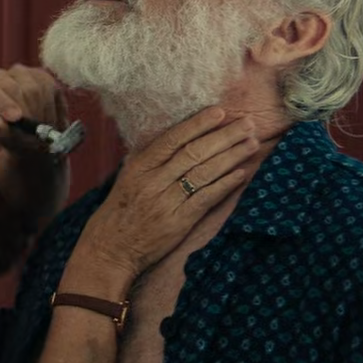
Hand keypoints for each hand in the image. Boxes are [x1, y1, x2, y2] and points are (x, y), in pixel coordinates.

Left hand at [0, 64, 67, 157]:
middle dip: (25, 110)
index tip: (15, 118)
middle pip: (11, 87)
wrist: (34, 138)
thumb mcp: (7, 139)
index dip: (1, 102)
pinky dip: (51, 107)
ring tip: (41, 126)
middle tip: (34, 128)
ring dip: (40, 111)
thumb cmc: (14, 138)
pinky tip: (48, 118)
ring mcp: (18, 73)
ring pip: (33, 88)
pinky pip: (49, 88)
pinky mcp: (39, 74)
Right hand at [69, 107, 259, 283]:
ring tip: (252, 143)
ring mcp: (166, 202)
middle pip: (194, 153)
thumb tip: (172, 138)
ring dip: (231, 157)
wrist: (110, 250)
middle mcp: (153, 182)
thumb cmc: (118, 213)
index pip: (172, 139)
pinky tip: (241, 173)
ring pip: (204, 173)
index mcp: (139, 167)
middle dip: (224, 136)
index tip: (220, 112)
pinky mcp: (178, 223)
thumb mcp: (126, 179)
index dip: (198, 124)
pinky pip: (206, 198)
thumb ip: (147, 159)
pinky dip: (225, 184)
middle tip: (248, 123)